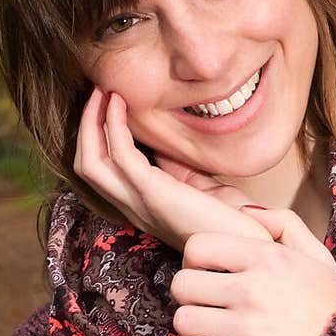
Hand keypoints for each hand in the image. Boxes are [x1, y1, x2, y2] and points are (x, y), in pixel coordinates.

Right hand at [73, 87, 273, 253]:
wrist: (249, 243)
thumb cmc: (230, 217)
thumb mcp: (194, 185)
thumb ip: (172, 166)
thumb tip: (159, 142)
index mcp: (140, 206)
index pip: (100, 173)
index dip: (94, 138)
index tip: (105, 105)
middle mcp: (133, 208)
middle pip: (86, 167)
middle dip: (85, 126)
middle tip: (96, 92)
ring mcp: (140, 203)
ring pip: (91, 163)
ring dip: (91, 122)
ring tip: (102, 92)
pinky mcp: (155, 194)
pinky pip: (120, 155)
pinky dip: (114, 125)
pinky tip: (120, 103)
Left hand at [170, 205, 335, 335]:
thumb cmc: (333, 308)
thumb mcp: (318, 257)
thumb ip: (285, 224)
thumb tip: (245, 211)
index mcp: (267, 258)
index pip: (197, 247)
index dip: (194, 262)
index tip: (207, 275)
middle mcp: (253, 289)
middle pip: (182, 285)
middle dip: (189, 297)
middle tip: (205, 306)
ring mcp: (246, 328)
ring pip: (182, 321)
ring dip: (190, 330)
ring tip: (209, 332)